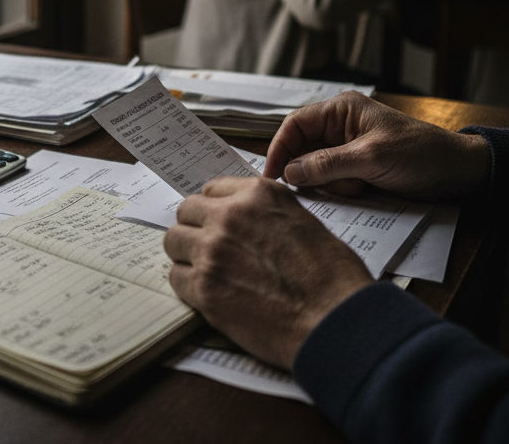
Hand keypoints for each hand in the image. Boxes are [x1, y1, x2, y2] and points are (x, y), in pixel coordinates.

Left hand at [164, 177, 372, 367]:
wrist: (334, 319)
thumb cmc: (332, 276)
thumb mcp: (304, 222)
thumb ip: (266, 215)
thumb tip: (246, 223)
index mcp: (258, 195)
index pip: (212, 190)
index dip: (215, 210)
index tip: (218, 224)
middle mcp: (230, 216)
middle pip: (187, 212)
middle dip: (196, 229)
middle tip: (210, 250)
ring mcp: (213, 251)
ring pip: (174, 241)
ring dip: (187, 255)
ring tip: (209, 272)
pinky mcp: (204, 288)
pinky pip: (176, 277)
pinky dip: (189, 286)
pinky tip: (212, 294)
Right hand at [265, 91, 490, 199]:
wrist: (459, 172)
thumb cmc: (420, 154)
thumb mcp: (371, 158)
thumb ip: (327, 165)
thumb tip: (289, 173)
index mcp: (341, 110)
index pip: (294, 125)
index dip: (279, 149)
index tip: (271, 176)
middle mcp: (340, 126)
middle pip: (302, 149)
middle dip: (311, 172)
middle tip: (327, 187)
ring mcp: (348, 148)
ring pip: (316, 169)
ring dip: (332, 183)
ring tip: (359, 186)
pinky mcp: (356, 168)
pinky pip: (333, 181)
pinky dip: (343, 190)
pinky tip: (365, 190)